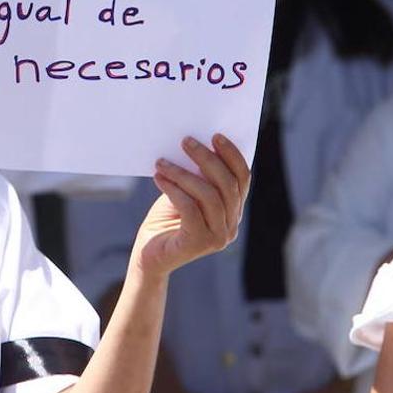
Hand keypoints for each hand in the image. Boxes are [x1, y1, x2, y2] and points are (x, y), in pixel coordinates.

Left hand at [133, 134, 248, 277]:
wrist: (149, 257)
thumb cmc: (166, 222)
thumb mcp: (184, 194)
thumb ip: (196, 177)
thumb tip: (195, 145)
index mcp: (233, 211)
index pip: (242, 180)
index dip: (232, 155)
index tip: (215, 136)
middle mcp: (231, 226)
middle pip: (228, 185)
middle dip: (207, 159)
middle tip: (186, 141)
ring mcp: (218, 238)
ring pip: (209, 196)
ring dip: (184, 174)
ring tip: (162, 162)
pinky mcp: (198, 244)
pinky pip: (190, 209)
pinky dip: (174, 190)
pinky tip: (159, 178)